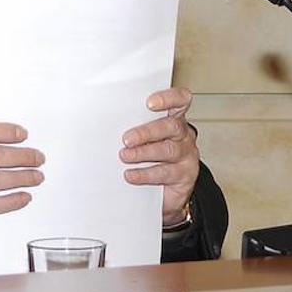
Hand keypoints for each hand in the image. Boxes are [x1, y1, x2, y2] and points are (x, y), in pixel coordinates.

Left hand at [119, 87, 199, 226]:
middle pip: (172, 126)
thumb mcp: (144, 139)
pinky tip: (130, 175)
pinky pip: (165, 173)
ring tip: (124, 156)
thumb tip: (104, 124)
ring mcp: (186, 155)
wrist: (166, 192)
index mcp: (174, 119)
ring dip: (144, 152)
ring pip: (169, 150)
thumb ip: (133, 127)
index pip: (180, 100)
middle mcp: (183, 135)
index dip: (168, 99)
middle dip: (147, 132)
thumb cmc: (151, 157)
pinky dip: (145, 174)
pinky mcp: (184, 175)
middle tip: (126, 139)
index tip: (150, 103)